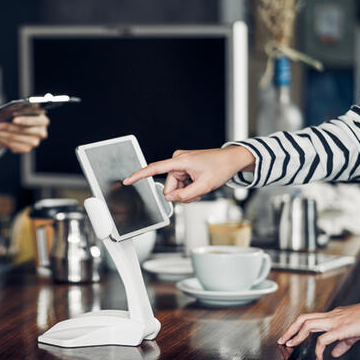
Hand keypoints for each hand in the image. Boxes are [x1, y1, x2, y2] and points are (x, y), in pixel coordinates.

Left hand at [0, 114, 49, 153]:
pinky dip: (1, 139)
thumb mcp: (18, 111)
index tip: (13, 117)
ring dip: (0, 133)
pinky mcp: (27, 149)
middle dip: (8, 127)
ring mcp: (35, 142)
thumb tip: (7, 112)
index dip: (24, 119)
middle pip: (24, 130)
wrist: (15, 128)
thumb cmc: (18, 116)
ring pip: (16, 137)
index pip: (35, 120)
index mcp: (43, 120)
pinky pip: (13, 145)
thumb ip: (16, 110)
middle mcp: (41, 132)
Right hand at [122, 146, 254, 202]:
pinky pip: (180, 184)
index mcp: (180, 161)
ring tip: (200, 186)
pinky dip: (189, 188)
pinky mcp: (183, 168)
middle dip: (181, 194)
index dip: (139, 175)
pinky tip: (198, 184)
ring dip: (187, 192)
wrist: (231, 160)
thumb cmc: (220, 167)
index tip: (128, 180)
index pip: (154, 169)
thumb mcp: (204, 186)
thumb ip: (185, 195)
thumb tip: (170, 199)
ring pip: (175, 188)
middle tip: (197, 191)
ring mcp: (180, 164)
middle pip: (169, 187)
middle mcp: (177, 161)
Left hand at [278, 302, 359, 359]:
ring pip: (307, 324)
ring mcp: (334, 322)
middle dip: (290, 329)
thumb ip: (342, 344)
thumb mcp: (353, 334)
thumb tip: (333, 354)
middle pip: (303, 319)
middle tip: (282, 341)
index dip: (296, 327)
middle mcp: (330, 316)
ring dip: (296, 336)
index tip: (289, 336)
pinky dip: (317, 349)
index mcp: (331, 316)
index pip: (308, 318)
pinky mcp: (341, 329)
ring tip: (290, 345)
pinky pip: (323, 339)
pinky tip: (318, 358)